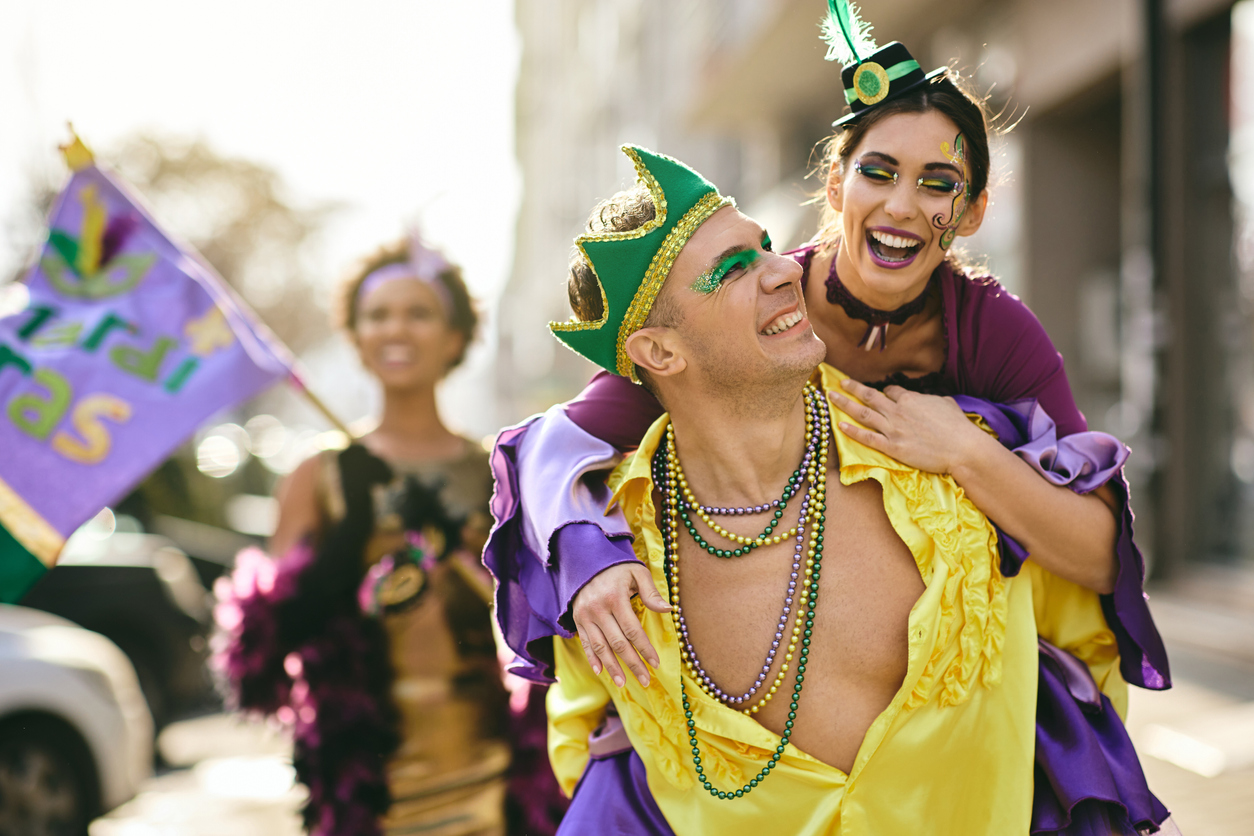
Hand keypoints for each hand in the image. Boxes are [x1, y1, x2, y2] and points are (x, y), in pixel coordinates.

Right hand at [572, 561, 671, 687]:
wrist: (585, 560)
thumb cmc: (616, 568)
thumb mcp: (636, 572)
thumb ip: (651, 592)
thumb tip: (668, 610)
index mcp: (615, 598)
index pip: (632, 630)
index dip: (645, 648)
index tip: (656, 663)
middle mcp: (598, 609)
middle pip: (618, 643)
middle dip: (632, 663)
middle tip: (645, 680)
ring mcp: (585, 616)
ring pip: (600, 647)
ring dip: (612, 667)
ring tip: (623, 683)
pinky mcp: (577, 620)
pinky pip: (585, 643)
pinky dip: (592, 658)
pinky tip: (601, 672)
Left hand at [829, 379, 985, 474]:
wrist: (962, 448)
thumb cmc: (958, 427)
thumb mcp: (947, 404)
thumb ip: (933, 400)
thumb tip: (932, 400)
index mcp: (911, 399)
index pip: (890, 391)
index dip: (883, 391)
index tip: (879, 392)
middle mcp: (897, 411)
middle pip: (870, 396)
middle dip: (853, 388)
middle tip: (840, 382)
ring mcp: (893, 429)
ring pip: (863, 413)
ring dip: (844, 403)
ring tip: (831, 397)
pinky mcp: (892, 447)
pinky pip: (866, 437)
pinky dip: (851, 431)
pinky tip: (838, 425)